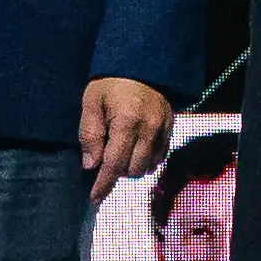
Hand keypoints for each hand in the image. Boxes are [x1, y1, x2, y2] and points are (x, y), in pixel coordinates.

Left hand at [77, 76, 174, 194]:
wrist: (140, 61)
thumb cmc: (110, 82)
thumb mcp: (92, 102)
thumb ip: (90, 135)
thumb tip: (91, 165)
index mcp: (127, 122)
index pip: (114, 164)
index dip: (103, 184)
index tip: (94, 198)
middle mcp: (149, 129)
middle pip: (133, 170)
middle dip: (117, 171)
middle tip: (106, 158)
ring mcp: (163, 129)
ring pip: (147, 166)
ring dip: (132, 166)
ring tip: (121, 150)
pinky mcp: (171, 128)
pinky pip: (160, 156)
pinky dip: (146, 158)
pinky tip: (136, 148)